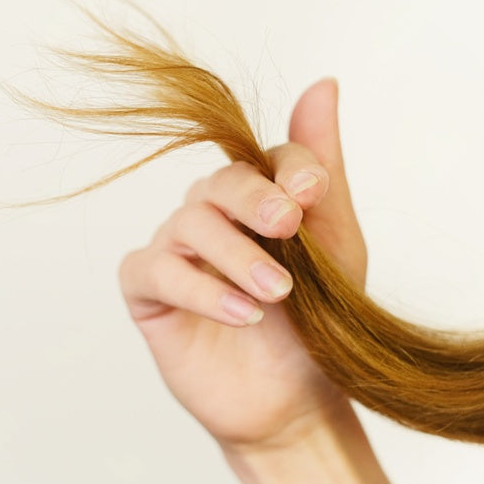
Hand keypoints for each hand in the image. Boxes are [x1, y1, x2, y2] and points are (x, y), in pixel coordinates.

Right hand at [118, 77, 367, 449]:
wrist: (296, 401)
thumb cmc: (317, 323)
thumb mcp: (335, 245)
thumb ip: (322, 170)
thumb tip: (324, 82)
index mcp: (260, 197)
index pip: (267, 157)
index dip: (289, 169)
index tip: (313, 194)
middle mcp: (213, 213)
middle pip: (221, 182)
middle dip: (257, 200)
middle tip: (289, 227)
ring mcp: (177, 249)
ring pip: (190, 223)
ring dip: (237, 255)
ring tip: (277, 292)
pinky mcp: (148, 290)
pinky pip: (158, 270)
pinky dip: (200, 289)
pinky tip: (241, 314)